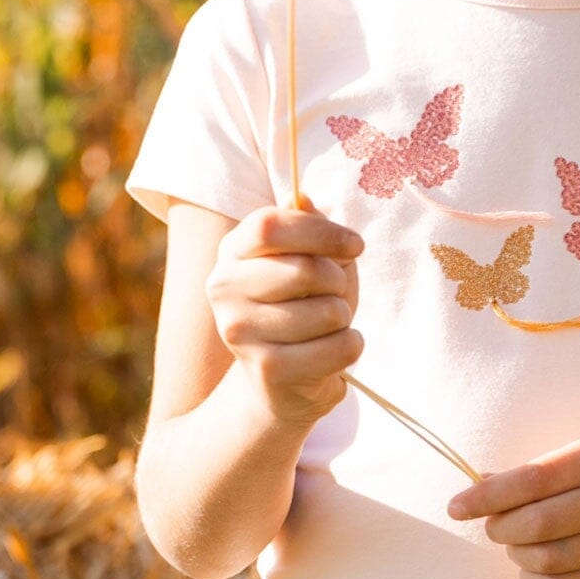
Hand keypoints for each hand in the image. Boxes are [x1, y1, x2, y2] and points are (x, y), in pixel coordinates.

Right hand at [206, 197, 364, 428]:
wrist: (284, 380)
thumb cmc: (303, 307)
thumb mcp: (308, 259)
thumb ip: (308, 228)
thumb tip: (303, 198)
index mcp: (233, 251)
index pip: (271, 224)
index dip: (323, 231)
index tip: (355, 245)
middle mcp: (224, 288)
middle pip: (306, 270)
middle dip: (338, 281)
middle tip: (334, 294)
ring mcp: (240, 331)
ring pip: (329, 312)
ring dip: (343, 317)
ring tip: (325, 326)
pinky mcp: (267, 369)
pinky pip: (339, 348)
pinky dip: (351, 347)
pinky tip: (331, 351)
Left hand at [445, 437, 579, 578]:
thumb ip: (538, 471)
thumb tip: (481, 484)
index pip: (533, 478)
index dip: (488, 495)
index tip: (457, 506)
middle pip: (538, 524)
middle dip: (501, 529)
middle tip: (496, 528)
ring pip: (548, 560)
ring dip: (517, 556)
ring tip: (518, 546)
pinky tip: (534, 570)